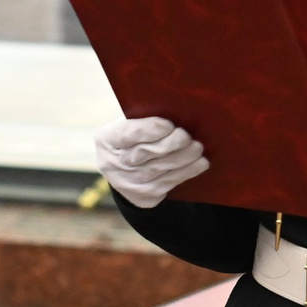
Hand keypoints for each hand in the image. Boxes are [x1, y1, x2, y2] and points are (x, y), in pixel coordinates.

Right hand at [94, 117, 209, 208]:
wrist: (127, 168)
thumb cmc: (136, 135)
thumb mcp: (132, 121)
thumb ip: (147, 116)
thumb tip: (177, 110)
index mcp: (106, 139)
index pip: (128, 133)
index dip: (150, 130)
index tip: (169, 125)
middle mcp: (112, 164)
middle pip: (145, 153)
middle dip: (170, 144)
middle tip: (187, 136)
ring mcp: (127, 183)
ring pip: (160, 170)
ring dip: (184, 158)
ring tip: (198, 148)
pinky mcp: (143, 196)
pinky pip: (168, 183)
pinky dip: (187, 172)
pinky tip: (200, 163)